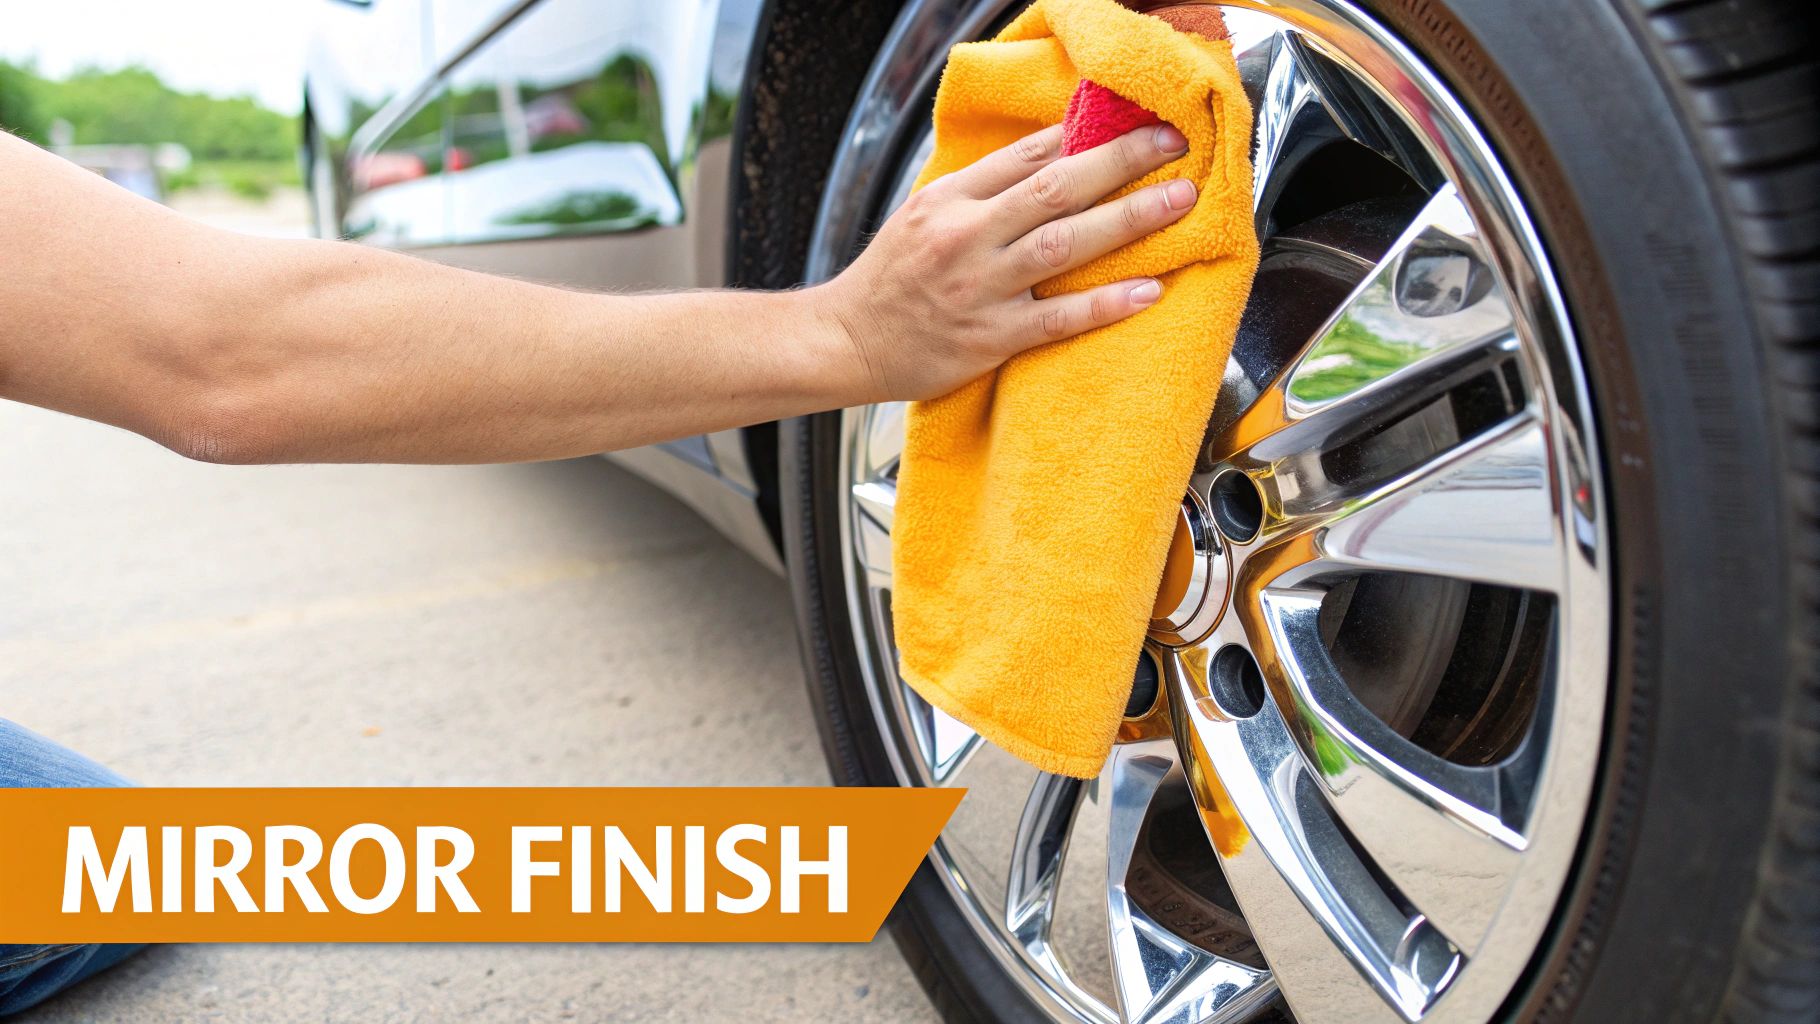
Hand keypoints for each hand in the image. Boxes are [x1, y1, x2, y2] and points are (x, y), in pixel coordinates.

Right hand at [814, 121, 1195, 403]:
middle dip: (1120, 161)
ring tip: (1179, 201)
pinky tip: (1148, 289)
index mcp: (952, 199)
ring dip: (1128, 220)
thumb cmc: (891, 280)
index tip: (1136, 120)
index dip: (1087, 134)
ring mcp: (980, 288)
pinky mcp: (989, 338)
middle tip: (1174, 144)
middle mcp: (967, 236)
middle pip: (1056, 188)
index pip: (1028, 154)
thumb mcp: (926, 213)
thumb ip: (983, 187)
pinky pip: (1057, 318)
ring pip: (1064, 245)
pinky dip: (1104, 303)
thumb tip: (1051, 153)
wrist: (845, 342)